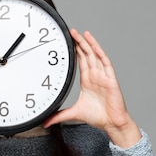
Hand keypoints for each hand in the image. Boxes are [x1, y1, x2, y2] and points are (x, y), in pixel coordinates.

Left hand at [43, 29, 141, 147]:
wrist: (111, 124)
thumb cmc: (97, 117)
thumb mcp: (73, 114)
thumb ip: (58, 116)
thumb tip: (44, 122)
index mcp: (87, 80)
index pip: (81, 61)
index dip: (76, 50)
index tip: (68, 41)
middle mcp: (95, 76)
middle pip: (87, 54)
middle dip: (79, 42)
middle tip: (71, 31)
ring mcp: (103, 76)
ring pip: (95, 56)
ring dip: (89, 44)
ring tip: (81, 33)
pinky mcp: (111, 79)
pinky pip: (105, 63)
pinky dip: (100, 53)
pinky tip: (94, 44)